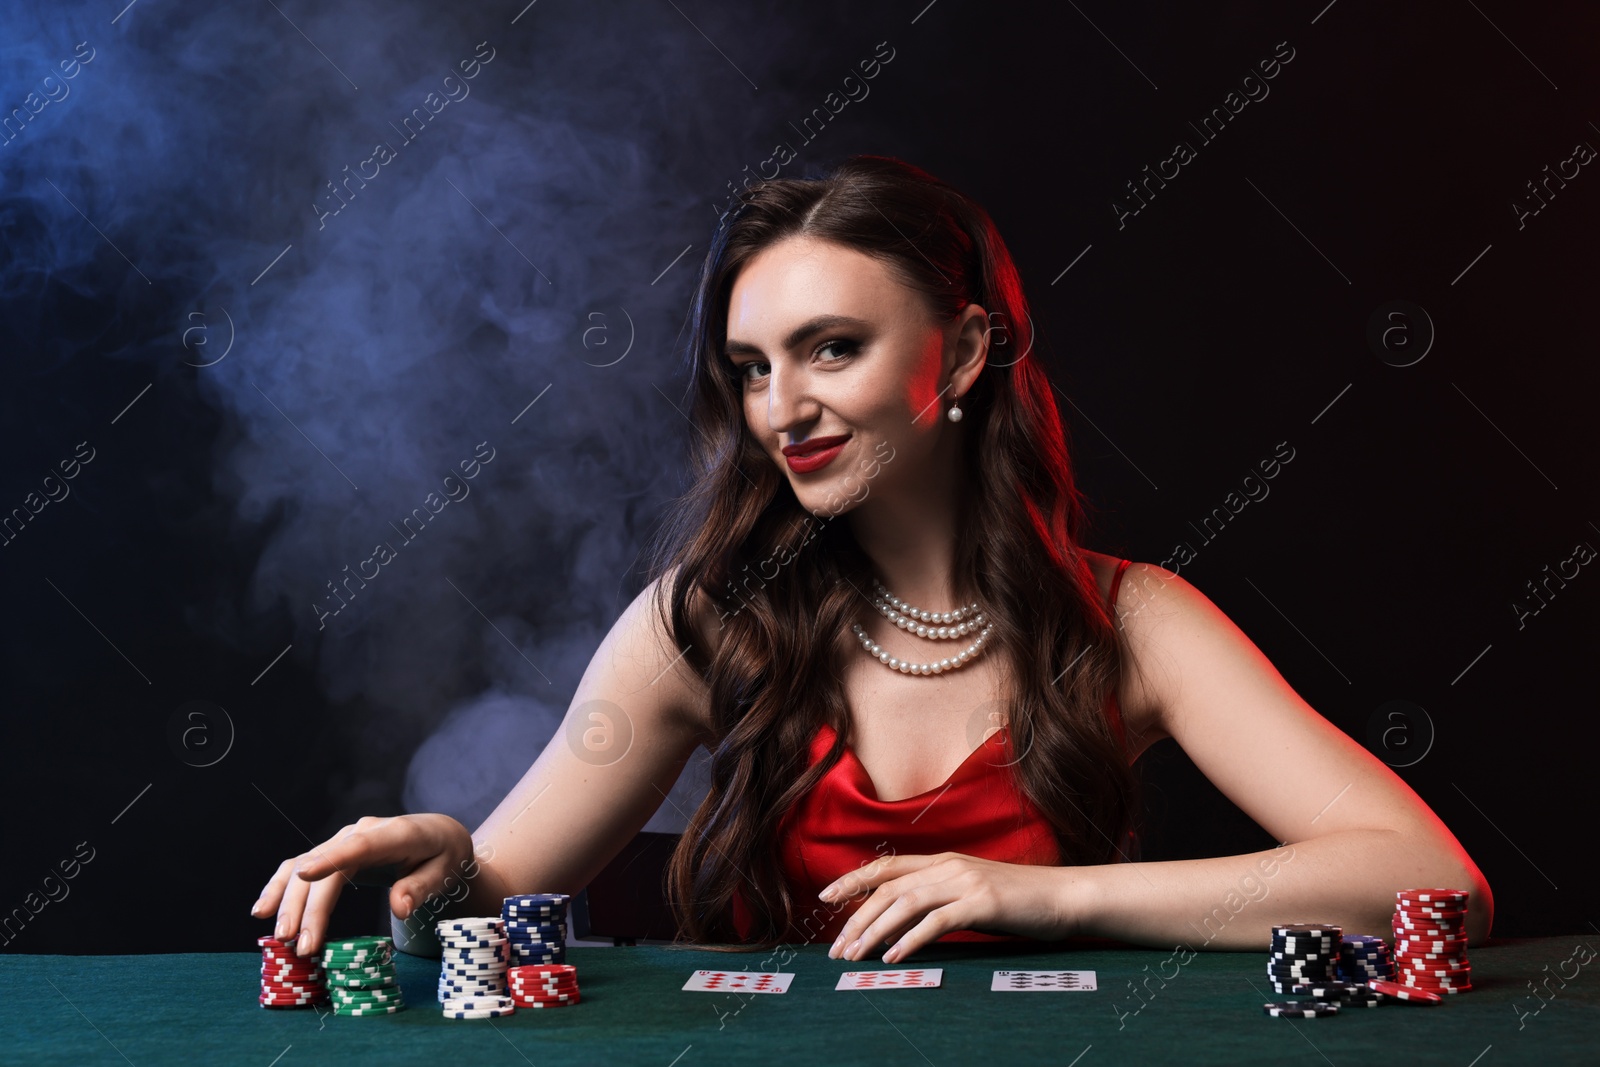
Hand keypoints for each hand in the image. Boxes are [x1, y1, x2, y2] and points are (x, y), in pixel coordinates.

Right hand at [249, 813, 475, 957]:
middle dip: (309, 907)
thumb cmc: (443, 856)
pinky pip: (299, 867)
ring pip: (305, 866)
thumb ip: (421, 887)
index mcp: (396, 833)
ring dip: (288, 901)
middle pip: (327, 867)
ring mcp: (343, 840)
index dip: (331, 859)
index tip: (305, 875)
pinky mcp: (332, 852)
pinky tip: (262, 910)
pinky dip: (279, 887)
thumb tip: (400, 907)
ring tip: (280, 937)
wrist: (436, 836)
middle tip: (301, 946)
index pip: (359, 846)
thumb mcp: (445, 872)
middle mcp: (362, 832)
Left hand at [819, 851, 1080, 963]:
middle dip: (856, 919)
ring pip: (904, 903)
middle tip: (837, 949)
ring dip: (874, 932)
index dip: (852, 880)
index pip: (886, 867)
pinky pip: (936, 921)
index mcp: (943, 861)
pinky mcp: (981, 903)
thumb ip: (940, 898)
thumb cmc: (1019, 900)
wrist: (1065, 897)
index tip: (825, 898)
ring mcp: (965, 881)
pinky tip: (894, 957)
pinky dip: (910, 940)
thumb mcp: (972, 893)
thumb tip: (904, 920)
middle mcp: (948, 866)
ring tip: (855, 957)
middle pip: (888, 889)